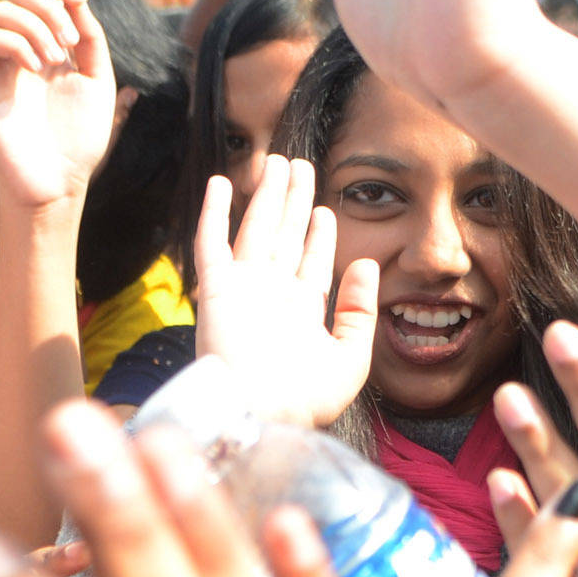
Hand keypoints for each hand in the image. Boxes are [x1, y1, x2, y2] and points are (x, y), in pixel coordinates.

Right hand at [0, 0, 114, 211]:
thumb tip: (76, 0)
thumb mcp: (97, 82)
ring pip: (1, 9)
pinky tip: (35, 67)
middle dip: (49, 6)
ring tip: (54, 60)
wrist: (57, 181)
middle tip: (69, 43)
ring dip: (35, 25)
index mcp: (52, 46)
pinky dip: (13, 41)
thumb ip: (91, 40)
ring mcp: (2, 63)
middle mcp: (25, 49)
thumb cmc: (79, 138)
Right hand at [194, 154, 377, 427]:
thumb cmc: (308, 398)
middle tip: (300, 166)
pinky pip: (211, 242)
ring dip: (265, 195)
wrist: (265, 415)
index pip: (310, 262)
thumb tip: (366, 264)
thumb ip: (360, 310)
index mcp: (301, 312)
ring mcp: (243, 290)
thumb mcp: (351, 357)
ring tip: (277, 161)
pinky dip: (213, 212)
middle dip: (293, 202)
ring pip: (255, 229)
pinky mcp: (216, 290)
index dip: (318, 235)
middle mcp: (271, 296)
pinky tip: (219, 183)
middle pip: (284, 236)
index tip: (325, 209)